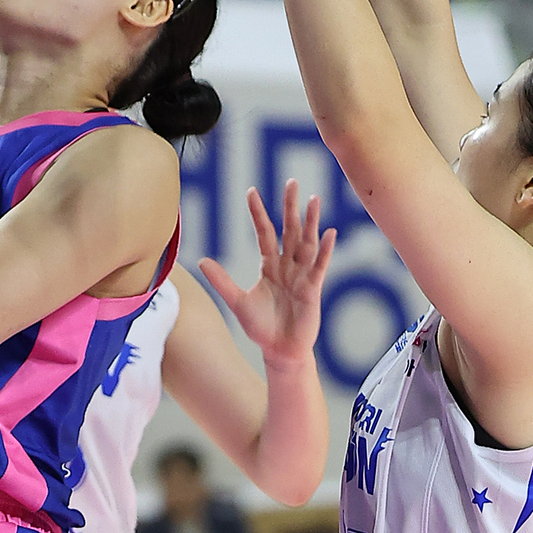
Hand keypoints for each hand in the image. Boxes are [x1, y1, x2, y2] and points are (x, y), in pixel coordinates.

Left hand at [199, 181, 334, 367]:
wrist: (280, 351)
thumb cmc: (261, 328)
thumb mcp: (238, 302)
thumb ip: (222, 281)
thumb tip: (202, 260)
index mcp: (269, 266)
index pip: (264, 233)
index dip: (258, 213)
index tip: (252, 190)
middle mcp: (287, 266)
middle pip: (289, 230)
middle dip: (290, 207)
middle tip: (291, 182)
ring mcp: (302, 275)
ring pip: (306, 242)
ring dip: (311, 221)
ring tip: (314, 199)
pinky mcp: (313, 289)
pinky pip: (320, 265)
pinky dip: (324, 249)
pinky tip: (329, 232)